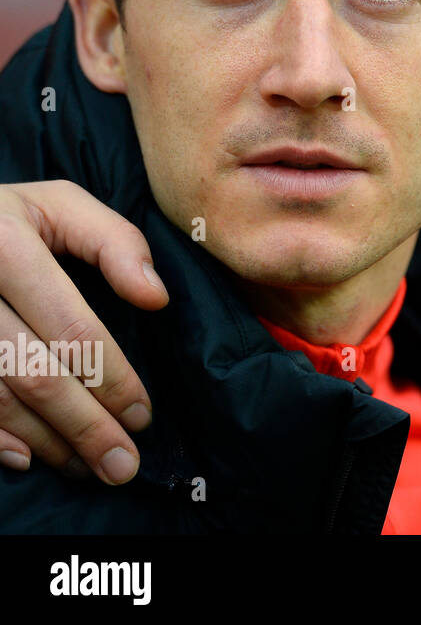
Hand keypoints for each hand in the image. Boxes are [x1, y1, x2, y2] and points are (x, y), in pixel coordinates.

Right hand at [0, 181, 167, 483]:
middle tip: (122, 464)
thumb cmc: (8, 217)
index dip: (111, 377)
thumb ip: (116, 242)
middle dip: (85, 426)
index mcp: (6, 244)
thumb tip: (155, 298)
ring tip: (87, 465)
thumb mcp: (61, 205)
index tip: (143, 415)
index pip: (70, 327)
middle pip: (33, 373)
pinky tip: (27, 458)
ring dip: (45, 440)